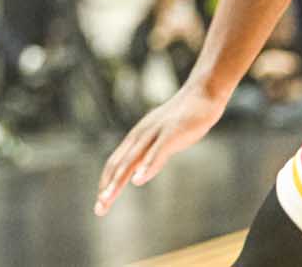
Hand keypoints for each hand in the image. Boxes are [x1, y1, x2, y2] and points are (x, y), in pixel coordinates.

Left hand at [95, 83, 226, 216]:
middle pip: (119, 164)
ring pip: (132, 159)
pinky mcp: (172, 132)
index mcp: (137, 138)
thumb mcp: (161, 138)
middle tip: (99, 208)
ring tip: (108, 197)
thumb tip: (139, 171)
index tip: (101, 201)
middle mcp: (141, 135)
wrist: (201, 93)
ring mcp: (155, 133)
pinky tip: (139, 179)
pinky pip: (157, 151)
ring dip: (119, 180)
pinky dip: (147, 166)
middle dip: (108, 187)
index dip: (107, 181)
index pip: (116, 162)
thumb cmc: (182, 118)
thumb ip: (150, 153)